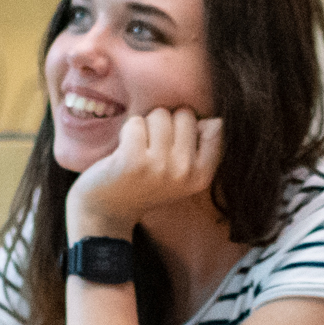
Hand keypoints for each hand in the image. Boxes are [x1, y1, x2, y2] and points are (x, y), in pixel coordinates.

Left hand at [65, 108, 222, 234]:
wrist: (107, 210)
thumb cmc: (146, 183)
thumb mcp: (182, 174)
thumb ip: (201, 148)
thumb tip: (216, 121)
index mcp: (202, 176)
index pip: (215, 128)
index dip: (192, 126)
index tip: (175, 143)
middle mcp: (185, 172)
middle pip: (184, 115)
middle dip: (166, 123)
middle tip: (152, 146)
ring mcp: (160, 167)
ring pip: (159, 114)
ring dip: (145, 125)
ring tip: (138, 148)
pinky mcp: (134, 161)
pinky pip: (135, 123)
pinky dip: (127, 131)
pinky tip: (123, 150)